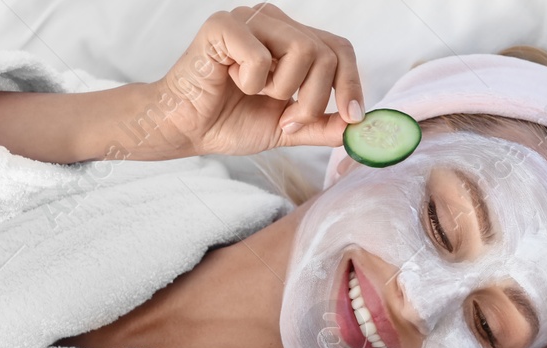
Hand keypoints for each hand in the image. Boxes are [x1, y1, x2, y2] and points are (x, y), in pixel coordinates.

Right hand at [150, 4, 363, 156]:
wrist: (187, 129)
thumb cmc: (230, 120)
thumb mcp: (289, 128)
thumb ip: (323, 125)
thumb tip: (359, 126)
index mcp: (291, 38)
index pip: (340, 49)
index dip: (351, 83)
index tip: (351, 116)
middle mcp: (274, 21)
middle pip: (326, 54)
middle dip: (313, 99)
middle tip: (286, 118)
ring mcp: (249, 18)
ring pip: (302, 50)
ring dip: (282, 90)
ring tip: (255, 94)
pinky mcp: (223, 25)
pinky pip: (261, 57)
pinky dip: (252, 82)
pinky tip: (231, 80)